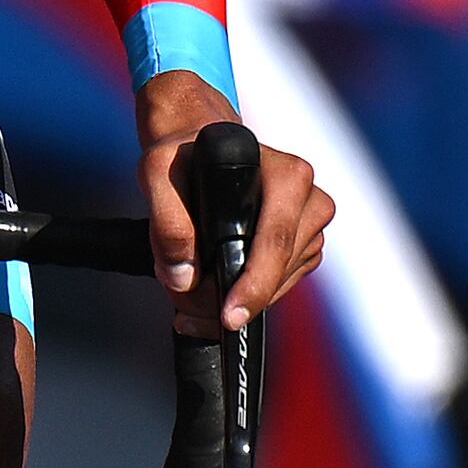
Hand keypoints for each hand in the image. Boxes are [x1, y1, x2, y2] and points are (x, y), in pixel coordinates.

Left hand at [135, 72, 333, 332]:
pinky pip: (281, 284)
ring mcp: (311, 224)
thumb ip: (167, 222)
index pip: (275, 241)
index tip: (228, 316)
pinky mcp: (304, 245)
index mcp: (286, 175)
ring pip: (282, 284)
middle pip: (279, 270)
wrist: (199, 151)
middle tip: (186, 315)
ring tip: (189, 305)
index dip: (254, 284)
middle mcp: (309, 198)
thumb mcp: (156, 173)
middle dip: (235, 301)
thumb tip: (184, 279)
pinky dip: (248, 297)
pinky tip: (213, 299)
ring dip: (238, 302)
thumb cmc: (181, 158)